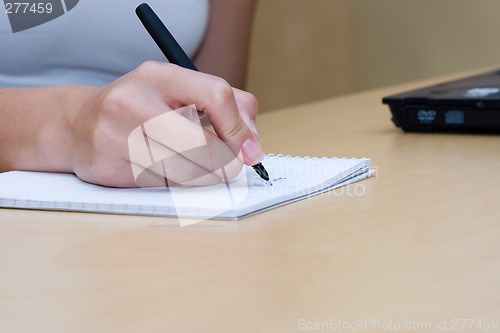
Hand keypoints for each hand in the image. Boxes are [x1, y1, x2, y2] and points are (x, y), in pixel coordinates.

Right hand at [66, 61, 261, 186]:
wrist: (77, 125)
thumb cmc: (140, 108)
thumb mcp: (181, 91)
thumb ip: (228, 107)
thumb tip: (252, 146)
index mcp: (158, 75)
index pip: (216, 95)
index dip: (238, 128)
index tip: (248, 149)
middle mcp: (133, 102)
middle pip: (202, 144)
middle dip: (225, 163)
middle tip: (230, 167)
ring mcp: (115, 136)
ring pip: (184, 173)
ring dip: (201, 176)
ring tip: (195, 166)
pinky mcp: (108, 168)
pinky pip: (161, 186)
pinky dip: (173, 184)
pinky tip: (162, 169)